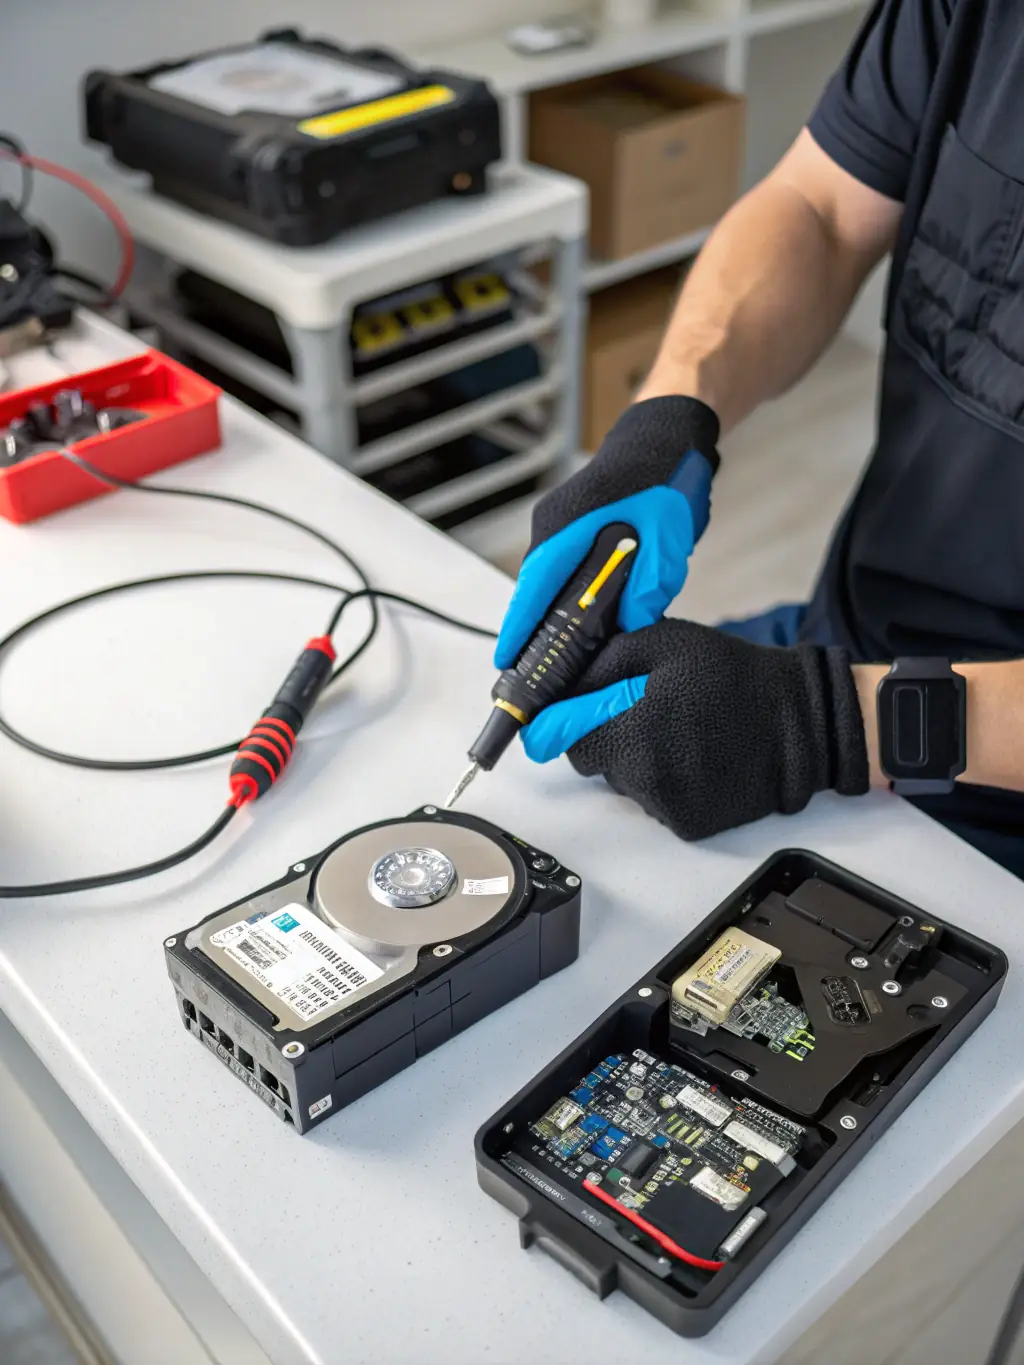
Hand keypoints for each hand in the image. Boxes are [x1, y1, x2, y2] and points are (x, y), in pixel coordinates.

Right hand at [493, 396, 719, 668]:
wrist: (665, 439)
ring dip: (544, 618)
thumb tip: (630, 626)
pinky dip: (560, 600)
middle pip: (532, 590)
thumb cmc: (664, 480)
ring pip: (544, 584)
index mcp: (569, 525)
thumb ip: (650, 584)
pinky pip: (557, 573)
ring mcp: (557, 526)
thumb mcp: (667, 538)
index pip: (535, 585)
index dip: (519, 626)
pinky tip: (572, 626)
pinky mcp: (569, 530)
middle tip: (527, 677)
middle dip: (527, 633)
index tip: (505, 660)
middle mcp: (553, 526)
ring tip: (546, 662)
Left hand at [522, 618, 869, 839]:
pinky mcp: (686, 825)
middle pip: (590, 761)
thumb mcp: (662, 644)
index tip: (560, 717)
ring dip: (635, 759)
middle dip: (604, 735)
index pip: (561, 739)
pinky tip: (693, 758)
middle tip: (644, 711)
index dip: (561, 723)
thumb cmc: (734, 678)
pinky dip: (662, 783)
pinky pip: (652, 803)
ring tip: (679, 732)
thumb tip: (559, 685)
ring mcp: (666, 804)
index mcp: (633, 726)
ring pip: (621, 783)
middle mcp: (644, 774)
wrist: (800, 725)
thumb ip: (603, 662)